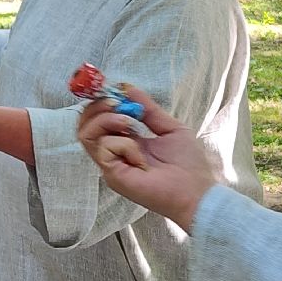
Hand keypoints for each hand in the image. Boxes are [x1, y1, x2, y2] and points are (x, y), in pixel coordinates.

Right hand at [77, 85, 212, 231]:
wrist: (196, 193)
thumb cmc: (188, 165)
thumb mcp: (169, 128)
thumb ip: (149, 110)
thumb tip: (127, 87)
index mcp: (124, 141)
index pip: (96, 119)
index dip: (100, 103)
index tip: (116, 92)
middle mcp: (112, 152)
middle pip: (84, 124)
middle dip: (98, 107)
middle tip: (117, 103)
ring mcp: (109, 164)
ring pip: (86, 133)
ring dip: (107, 120)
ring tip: (129, 124)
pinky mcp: (111, 173)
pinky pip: (104, 147)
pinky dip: (122, 144)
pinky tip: (140, 157)